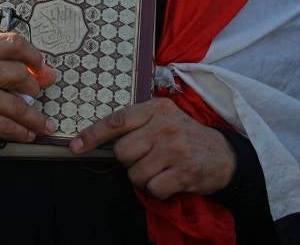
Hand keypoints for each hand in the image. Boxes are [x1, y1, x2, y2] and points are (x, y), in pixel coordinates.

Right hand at [0, 33, 56, 160]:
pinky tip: (27, 134)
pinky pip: (8, 126)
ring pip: (17, 105)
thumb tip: (45, 73)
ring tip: (43, 124)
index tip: (42, 67)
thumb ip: (1, 66)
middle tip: (37, 95)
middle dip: (34, 87)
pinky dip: (22, 132)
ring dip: (35, 117)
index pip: (11, 42)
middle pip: (19, 73)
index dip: (33, 55)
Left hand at [70, 98, 235, 198]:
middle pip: (122, 151)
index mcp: (156, 108)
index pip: (116, 121)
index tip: (75, 146)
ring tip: (162, 169)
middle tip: (149, 157)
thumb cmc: (185, 136)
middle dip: (130, 160)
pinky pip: (152, 189)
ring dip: (144, 178)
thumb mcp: (164, 118)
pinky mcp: (184, 172)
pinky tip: (170, 180)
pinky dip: (158, 190)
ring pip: (134, 173)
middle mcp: (164, 126)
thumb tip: (100, 139)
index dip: (92, 135)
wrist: (224, 155)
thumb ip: (137, 123)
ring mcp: (174, 149)